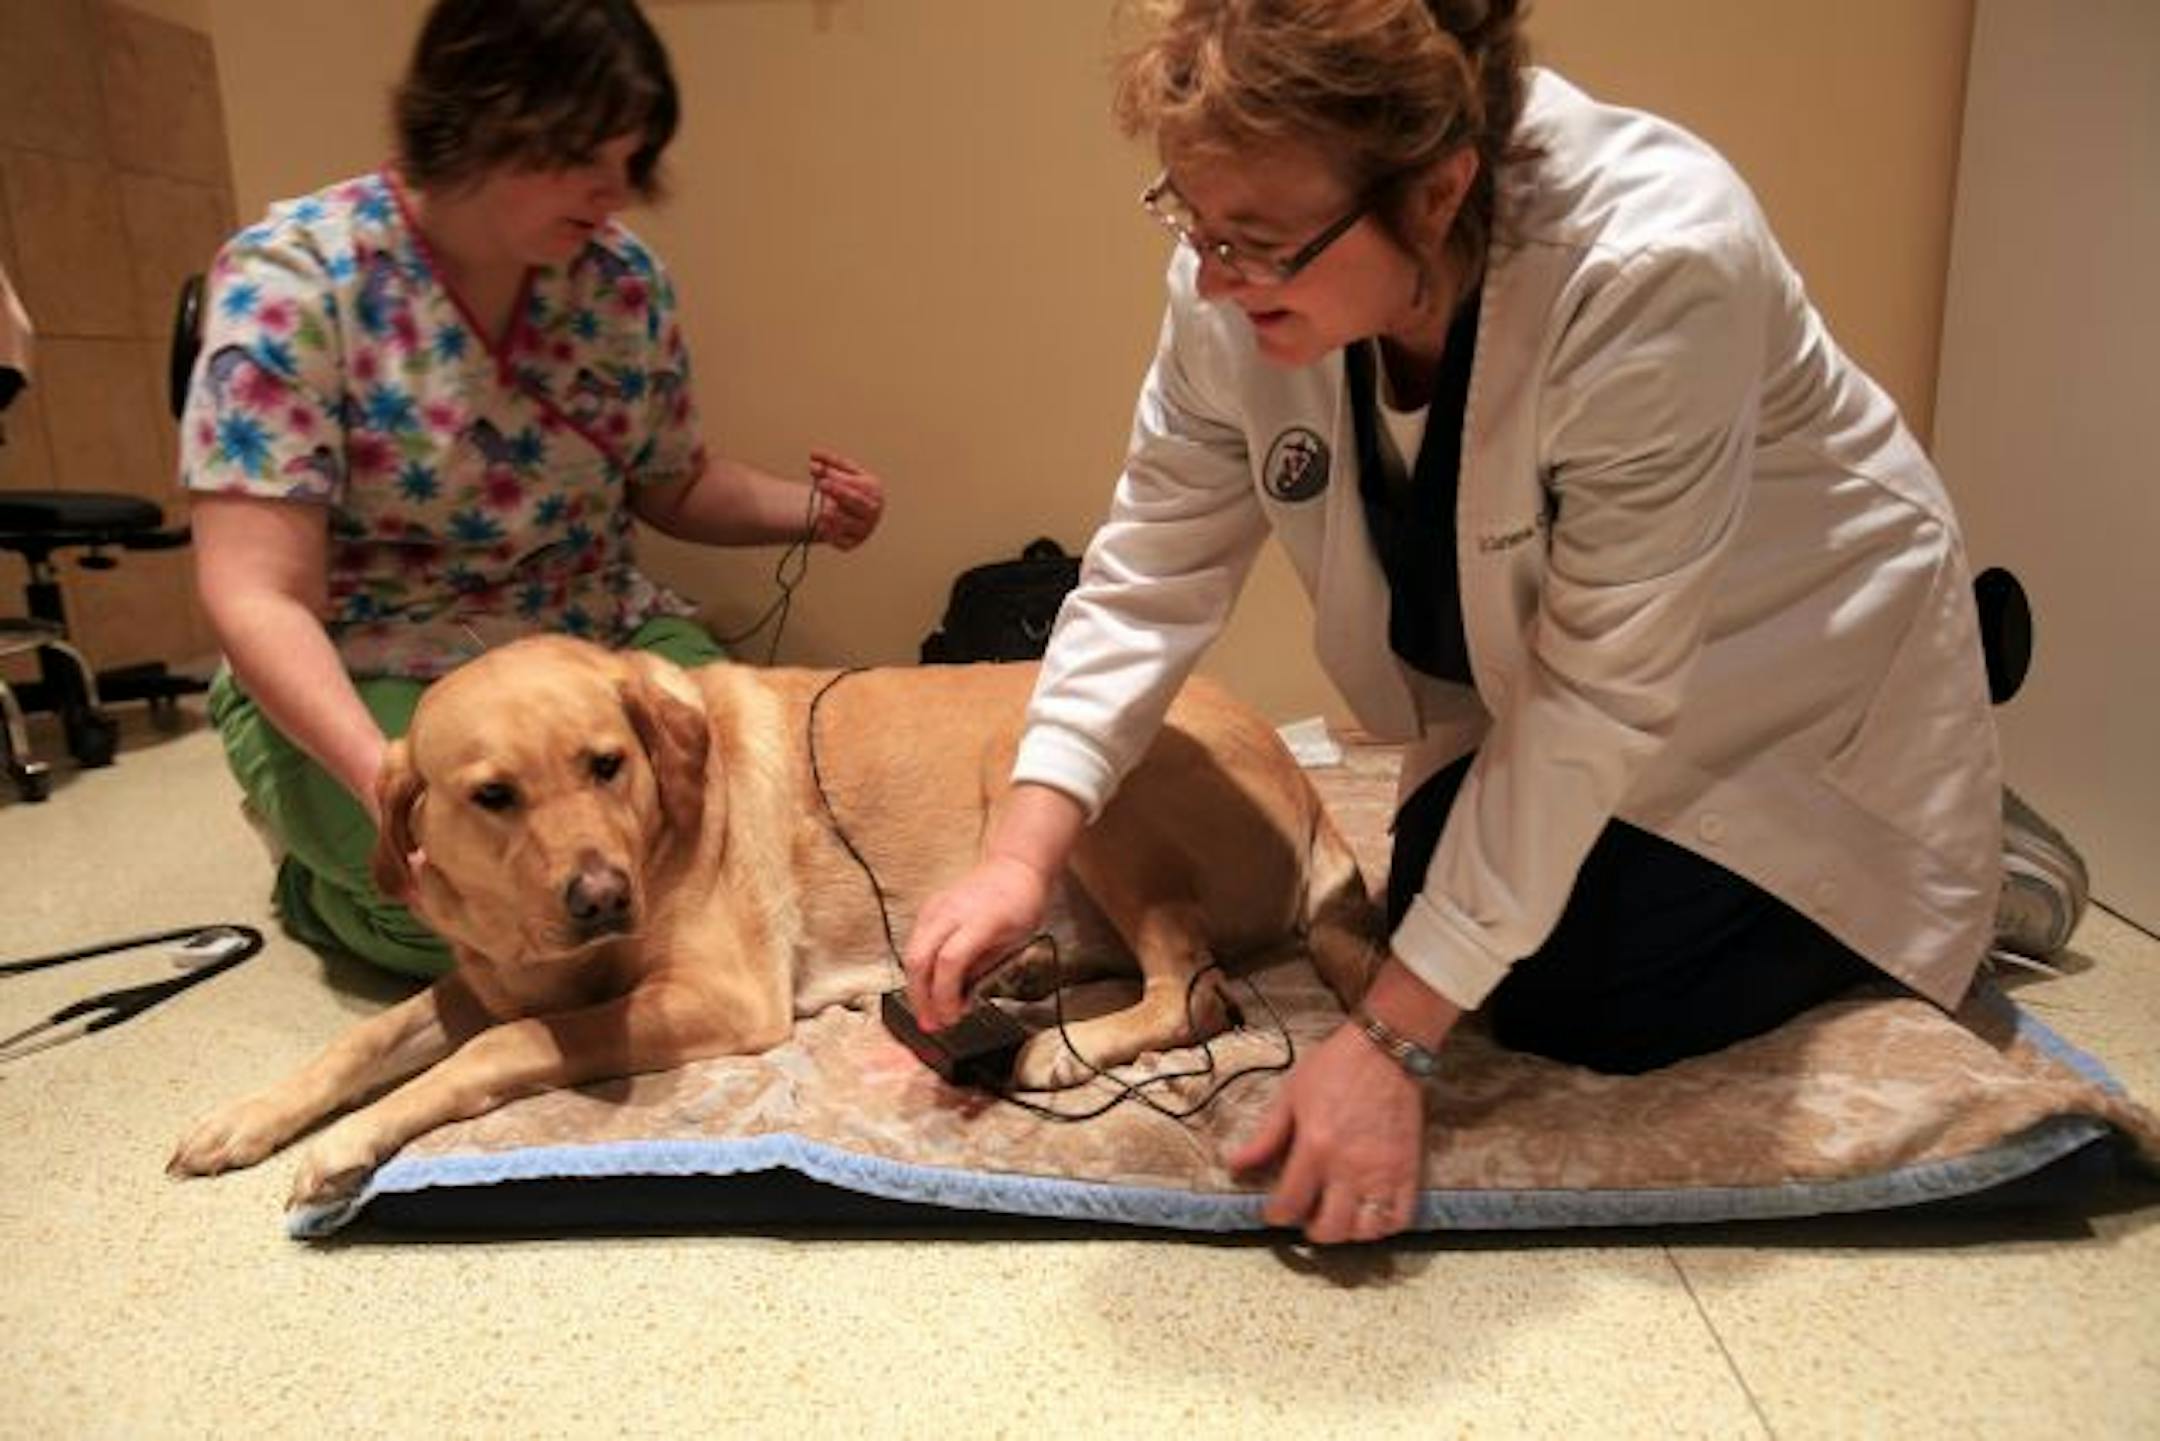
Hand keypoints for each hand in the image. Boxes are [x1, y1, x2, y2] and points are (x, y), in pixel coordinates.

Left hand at [807, 450, 883, 550]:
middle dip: (838, 491)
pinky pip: (839, 540)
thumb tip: (814, 453)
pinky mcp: (852, 543)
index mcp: (874, 490)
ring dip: (831, 514)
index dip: (838, 477)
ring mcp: (865, 529)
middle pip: (857, 501)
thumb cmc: (847, 489)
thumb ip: (829, 462)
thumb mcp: (842, 472)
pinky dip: (828, 532)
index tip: (819, 469)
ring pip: (847, 522)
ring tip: (821, 509)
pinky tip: (821, 524)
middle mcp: (873, 510)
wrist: (849, 514)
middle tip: (821, 484)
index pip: (857, 484)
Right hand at [901, 855, 1048, 1031]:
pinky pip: (914, 943)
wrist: (1013, 867)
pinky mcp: (928, 908)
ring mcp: (936, 907)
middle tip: (931, 1023)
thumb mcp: (1014, 942)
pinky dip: (919, 969)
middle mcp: (952, 911)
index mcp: (980, 920)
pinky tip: (929, 985)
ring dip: (916, 987)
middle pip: (919, 959)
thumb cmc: (1020, 904)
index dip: (945, 995)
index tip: (950, 1016)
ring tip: (930, 1011)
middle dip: (921, 997)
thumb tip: (959, 1000)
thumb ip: (983, 970)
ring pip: (911, 953)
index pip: (950, 961)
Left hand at [1225, 1022, 1426, 1243]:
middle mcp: (1349, 1168)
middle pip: (1330, 1229)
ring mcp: (1382, 1172)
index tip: (1275, 1212)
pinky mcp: (1408, 1170)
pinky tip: (1370, 1214)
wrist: (1385, 1049)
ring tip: (1339, 1216)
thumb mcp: (1290, 1096)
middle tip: (1307, 1217)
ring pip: (1365, 1231)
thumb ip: (1264, 1137)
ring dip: (1348, 1232)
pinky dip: (1384, 1226)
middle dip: (1312, 1231)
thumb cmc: (1336, 1067)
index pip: (1290, 1205)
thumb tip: (1235, 1165)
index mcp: (1315, 1148)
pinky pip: (1400, 1217)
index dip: (1276, 1216)